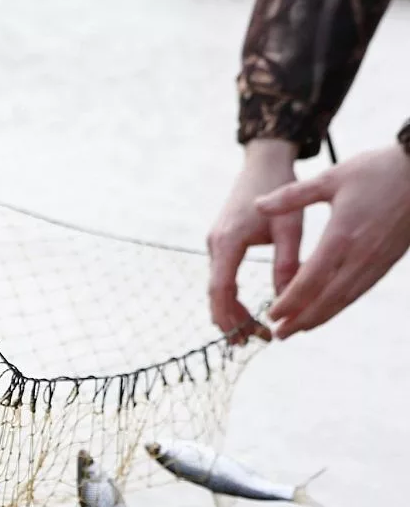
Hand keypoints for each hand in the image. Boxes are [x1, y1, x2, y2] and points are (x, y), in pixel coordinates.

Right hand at [206, 139, 299, 343]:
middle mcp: (215, 244)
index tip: (243, 336)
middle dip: (229, 320)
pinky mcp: (220, 243)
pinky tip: (244, 311)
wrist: (263, 163)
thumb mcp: (291, 228)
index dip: (230, 315)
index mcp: (229, 241)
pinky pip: (220, 278)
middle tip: (248, 342)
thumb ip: (287, 263)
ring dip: (230, 311)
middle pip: (215, 293)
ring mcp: (215, 244)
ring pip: (217, 287)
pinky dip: (230, 297)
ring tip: (249, 332)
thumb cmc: (281, 189)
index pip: (222, 288)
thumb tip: (287, 298)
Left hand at [256, 143, 409, 338]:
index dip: (289, 301)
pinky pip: (360, 289)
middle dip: (301, 319)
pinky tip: (327, 310)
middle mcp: (360, 255)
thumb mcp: (331, 177)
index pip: (310, 280)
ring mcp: (376, 260)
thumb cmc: (378, 170)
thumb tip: (256, 204)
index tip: (271, 314)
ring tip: (298, 329)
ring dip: (321, 317)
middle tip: (280, 334)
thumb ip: (291, 195)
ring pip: (345, 298)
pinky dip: (341, 304)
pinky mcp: (387, 261)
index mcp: (341, 236)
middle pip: (326, 298)